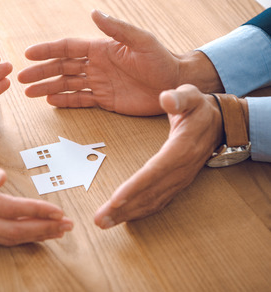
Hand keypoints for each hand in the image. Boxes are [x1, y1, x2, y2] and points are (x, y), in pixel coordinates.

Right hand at [0, 152, 72, 245]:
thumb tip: (0, 178)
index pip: (12, 209)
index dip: (37, 211)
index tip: (59, 212)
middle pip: (15, 230)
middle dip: (44, 229)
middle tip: (68, 226)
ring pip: (9, 238)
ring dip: (35, 236)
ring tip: (57, 232)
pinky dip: (20, 238)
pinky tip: (31, 234)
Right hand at [18, 10, 183, 115]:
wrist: (174, 84)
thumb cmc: (161, 60)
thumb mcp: (141, 41)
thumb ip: (117, 29)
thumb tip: (94, 13)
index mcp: (101, 49)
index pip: (68, 48)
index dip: (47, 51)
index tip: (28, 54)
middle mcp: (96, 65)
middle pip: (62, 68)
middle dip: (41, 72)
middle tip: (22, 79)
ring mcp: (99, 83)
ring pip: (67, 85)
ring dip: (48, 87)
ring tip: (30, 93)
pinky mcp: (105, 100)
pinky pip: (81, 100)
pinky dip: (66, 101)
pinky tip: (51, 101)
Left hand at [94, 85, 222, 227]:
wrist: (219, 124)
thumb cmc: (198, 109)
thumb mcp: (191, 96)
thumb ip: (179, 97)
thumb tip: (166, 99)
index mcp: (181, 149)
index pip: (155, 171)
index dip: (135, 186)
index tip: (115, 199)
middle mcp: (180, 170)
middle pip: (149, 193)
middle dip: (124, 208)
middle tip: (99, 220)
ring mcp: (179, 180)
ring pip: (152, 201)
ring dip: (128, 214)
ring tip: (104, 222)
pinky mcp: (176, 184)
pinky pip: (157, 202)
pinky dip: (140, 212)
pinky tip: (123, 218)